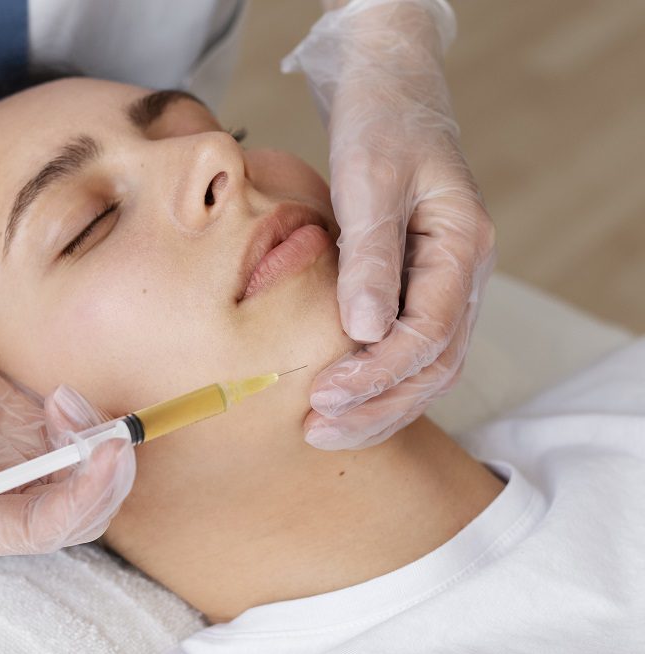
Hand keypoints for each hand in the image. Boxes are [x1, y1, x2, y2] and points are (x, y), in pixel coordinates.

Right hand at [0, 236, 135, 555]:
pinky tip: (60, 396)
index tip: (103, 455)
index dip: (79, 500)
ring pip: (82, 480)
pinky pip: (72, 441)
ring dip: (94, 446)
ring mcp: (7, 464)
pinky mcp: (16, 426)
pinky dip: (82, 423)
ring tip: (63, 399)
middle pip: (75, 515)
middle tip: (111, 433)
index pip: (38, 531)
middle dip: (104, 480)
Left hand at [282, 0, 495, 449]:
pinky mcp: (416, 287)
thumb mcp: (370, 178)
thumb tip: (366, 332)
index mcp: (463, 248)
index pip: (429, 334)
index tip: (324, 395)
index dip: (377, 373)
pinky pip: (407, 349)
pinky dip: (376, 382)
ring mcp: (443, 284)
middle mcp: (463, 275)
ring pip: (424, 368)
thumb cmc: (380, 125)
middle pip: (434, 366)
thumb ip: (370, 255)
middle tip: (318, 430)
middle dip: (377, 406)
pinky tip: (339, 401)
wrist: (389, 93)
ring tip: (322, 431)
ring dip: (377, 406)